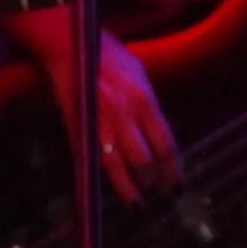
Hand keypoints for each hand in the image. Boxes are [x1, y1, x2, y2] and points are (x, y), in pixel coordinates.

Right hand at [5, 10, 177, 199]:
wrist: (70, 44)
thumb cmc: (108, 56)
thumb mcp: (139, 75)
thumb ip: (150, 107)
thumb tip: (159, 137)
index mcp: (145, 99)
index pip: (165, 145)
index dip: (173, 171)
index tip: (176, 187)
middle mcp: (125, 113)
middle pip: (144, 160)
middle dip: (152, 183)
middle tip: (156, 192)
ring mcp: (99, 121)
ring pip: (118, 166)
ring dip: (129, 189)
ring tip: (136, 203)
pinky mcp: (77, 127)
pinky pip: (93, 160)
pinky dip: (102, 178)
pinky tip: (108, 189)